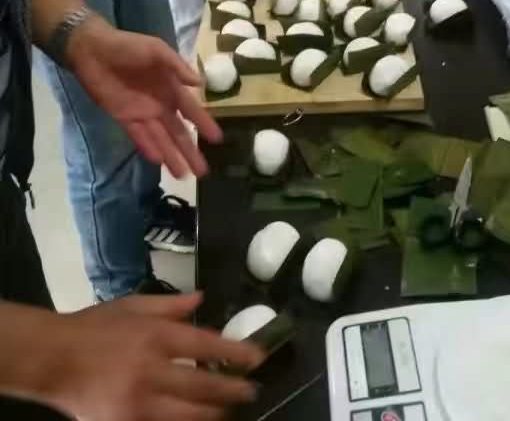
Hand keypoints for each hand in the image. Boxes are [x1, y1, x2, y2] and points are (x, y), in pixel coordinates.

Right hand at [48, 294, 260, 420]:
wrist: (54, 359)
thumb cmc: (95, 327)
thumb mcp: (133, 306)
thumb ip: (170, 305)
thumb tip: (202, 298)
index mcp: (155, 337)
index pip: (206, 347)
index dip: (236, 353)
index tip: (257, 357)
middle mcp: (152, 370)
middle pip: (204, 387)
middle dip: (233, 390)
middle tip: (252, 390)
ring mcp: (139, 403)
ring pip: (190, 416)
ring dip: (214, 413)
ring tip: (229, 410)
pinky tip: (197, 420)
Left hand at [65, 15, 221, 177]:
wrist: (94, 50)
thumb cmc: (128, 46)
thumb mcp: (156, 49)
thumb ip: (177, 66)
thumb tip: (199, 82)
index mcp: (171, 86)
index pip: (191, 109)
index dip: (204, 124)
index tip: (218, 139)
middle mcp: (160, 103)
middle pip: (178, 131)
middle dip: (190, 150)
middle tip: (203, 172)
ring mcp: (142, 113)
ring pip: (161, 139)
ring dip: (172, 156)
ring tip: (184, 176)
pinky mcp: (124, 118)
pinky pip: (139, 137)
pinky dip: (148, 148)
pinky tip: (159, 161)